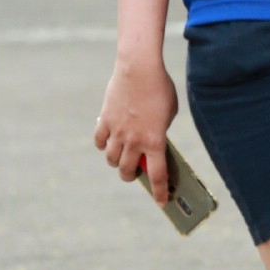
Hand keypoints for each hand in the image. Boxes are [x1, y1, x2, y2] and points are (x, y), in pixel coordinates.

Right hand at [94, 57, 177, 203]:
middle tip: (134, 173)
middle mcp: (134, 141)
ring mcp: (118, 132)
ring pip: (112, 159)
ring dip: (117, 162)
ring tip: (121, 158)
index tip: (162, 202)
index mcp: (155, 142)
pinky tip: (107, 142)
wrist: (139, 68)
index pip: (157, 176)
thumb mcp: (170, 113)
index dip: (159, 192)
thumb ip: (161, 130)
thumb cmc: (160, 88)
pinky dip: (103, 144)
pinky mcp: (105, 120)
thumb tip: (152, 141)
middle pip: (129, 171)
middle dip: (132, 176)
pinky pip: (99, 140)